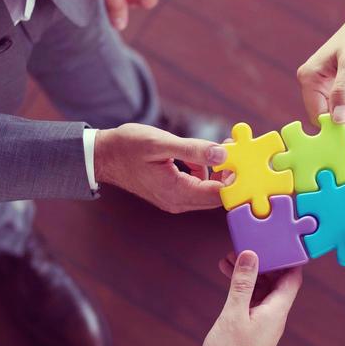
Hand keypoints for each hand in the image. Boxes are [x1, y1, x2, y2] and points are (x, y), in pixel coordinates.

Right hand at [94, 123, 225, 212]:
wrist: (102, 156)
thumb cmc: (127, 147)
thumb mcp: (161, 143)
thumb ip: (193, 150)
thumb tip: (223, 153)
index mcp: (175, 192)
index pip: (218, 195)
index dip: (234, 179)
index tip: (242, 158)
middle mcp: (177, 202)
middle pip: (216, 197)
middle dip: (229, 174)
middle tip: (233, 148)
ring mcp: (174, 200)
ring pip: (208, 191)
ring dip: (217, 171)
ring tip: (220, 147)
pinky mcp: (171, 193)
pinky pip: (197, 186)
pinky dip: (204, 171)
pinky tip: (199, 154)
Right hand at [199, 251, 302, 345]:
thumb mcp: (233, 314)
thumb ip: (242, 283)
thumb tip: (251, 255)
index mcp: (277, 311)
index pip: (293, 276)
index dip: (287, 256)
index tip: (273, 239)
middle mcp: (275, 317)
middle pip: (277, 281)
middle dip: (262, 262)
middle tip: (242, 247)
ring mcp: (263, 325)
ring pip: (262, 291)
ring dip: (248, 275)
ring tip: (227, 261)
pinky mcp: (251, 331)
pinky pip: (251, 302)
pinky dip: (242, 289)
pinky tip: (227, 280)